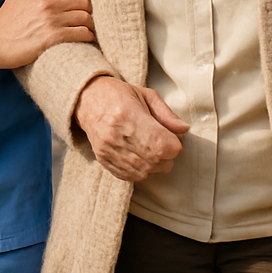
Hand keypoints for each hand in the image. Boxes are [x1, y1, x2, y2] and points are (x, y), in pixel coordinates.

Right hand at [0, 0, 94, 67]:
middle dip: (87, 9)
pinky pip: (82, 34)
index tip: (78, 2)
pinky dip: (86, 36)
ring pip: (86, 18)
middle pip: (85, 2)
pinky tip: (82, 38)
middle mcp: (47, 2)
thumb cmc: (9, 16)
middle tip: (82, 16)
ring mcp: (51, 21)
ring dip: (88, 24)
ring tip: (83, 27)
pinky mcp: (53, 39)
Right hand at [72, 75, 188, 181]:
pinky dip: (141, 170)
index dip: (173, 143)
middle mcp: (117, 135)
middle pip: (156, 161)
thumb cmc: (119, 95)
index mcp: (129, 115)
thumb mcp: (146, 95)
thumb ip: (166, 114)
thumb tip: (183, 129)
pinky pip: (130, 177)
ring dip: (154, 164)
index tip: (170, 136)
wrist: (87, 100)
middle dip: (166, 155)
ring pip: (145, 172)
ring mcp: (109, 150)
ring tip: (150, 148)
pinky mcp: (104, 160)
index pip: (162, 145)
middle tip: (161, 142)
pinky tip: (139, 156)